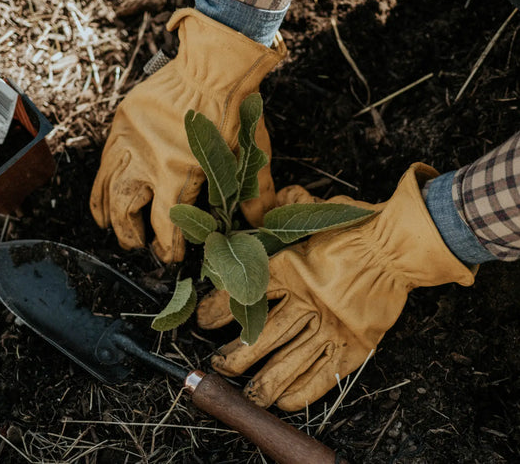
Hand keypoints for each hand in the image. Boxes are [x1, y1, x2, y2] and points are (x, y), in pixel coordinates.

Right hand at [90, 9, 285, 261]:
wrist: (214, 64)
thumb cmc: (234, 110)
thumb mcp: (248, 153)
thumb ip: (254, 192)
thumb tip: (260, 222)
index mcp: (178, 172)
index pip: (166, 223)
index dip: (167, 246)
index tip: (170, 256)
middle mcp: (147, 160)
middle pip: (127, 210)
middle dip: (130, 234)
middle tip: (137, 247)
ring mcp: (131, 140)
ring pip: (108, 186)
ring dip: (106, 212)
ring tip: (106, 228)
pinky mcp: (123, 123)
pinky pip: (104, 159)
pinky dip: (100, 182)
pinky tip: (101, 194)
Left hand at [197, 163, 475, 410]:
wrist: (398, 246)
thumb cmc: (357, 226)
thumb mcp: (318, 209)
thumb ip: (289, 204)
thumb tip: (265, 199)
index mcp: (293, 267)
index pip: (248, 292)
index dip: (221, 309)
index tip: (203, 320)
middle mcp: (307, 300)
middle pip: (263, 335)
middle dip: (236, 356)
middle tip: (219, 366)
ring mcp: (330, 325)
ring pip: (290, 360)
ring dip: (265, 382)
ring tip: (247, 395)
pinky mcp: (354, 343)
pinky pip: (325, 372)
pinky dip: (304, 390)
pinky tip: (284, 401)